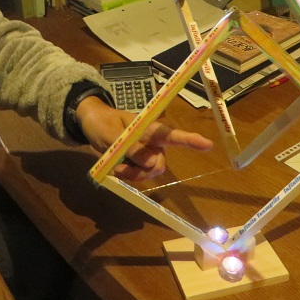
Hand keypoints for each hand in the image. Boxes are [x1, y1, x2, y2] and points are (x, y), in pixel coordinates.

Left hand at [75, 96, 212, 180]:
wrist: (90, 124)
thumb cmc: (103, 122)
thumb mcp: (112, 134)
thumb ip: (132, 148)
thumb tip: (153, 164)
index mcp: (150, 130)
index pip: (173, 136)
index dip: (191, 140)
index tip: (209, 145)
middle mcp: (153, 144)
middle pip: (159, 165)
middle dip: (142, 171)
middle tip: (121, 168)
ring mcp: (146, 155)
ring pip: (148, 174)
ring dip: (132, 174)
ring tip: (115, 166)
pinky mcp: (137, 164)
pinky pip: (138, 177)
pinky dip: (127, 176)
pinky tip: (116, 168)